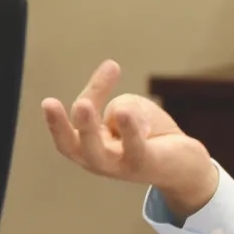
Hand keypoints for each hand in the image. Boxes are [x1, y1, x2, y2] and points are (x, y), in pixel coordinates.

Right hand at [41, 59, 217, 218]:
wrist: (186, 166)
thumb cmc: (151, 136)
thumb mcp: (132, 113)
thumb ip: (120, 105)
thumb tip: (120, 108)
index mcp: (89, 146)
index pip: (80, 118)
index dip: (93, 90)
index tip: (112, 66)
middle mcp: (99, 160)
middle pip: (72, 145)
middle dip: (58, 125)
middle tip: (48, 102)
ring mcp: (120, 166)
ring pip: (96, 151)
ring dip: (87, 128)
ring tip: (81, 105)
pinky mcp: (145, 164)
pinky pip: (133, 148)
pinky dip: (128, 131)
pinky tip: (125, 114)